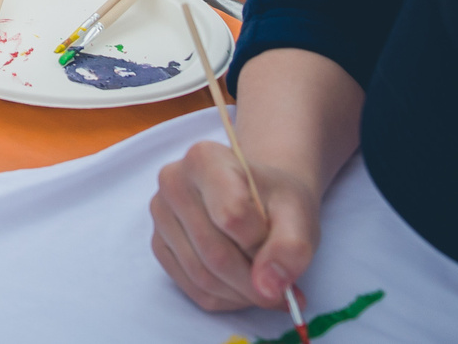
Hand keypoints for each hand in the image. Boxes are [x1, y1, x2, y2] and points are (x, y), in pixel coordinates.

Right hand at [150, 141, 321, 312]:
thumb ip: (291, 248)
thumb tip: (267, 288)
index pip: (232, 216)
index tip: (284, 246)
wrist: (258, 197)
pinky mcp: (158, 244)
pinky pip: (192, 288)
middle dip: (255, 282)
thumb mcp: (299, 214)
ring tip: (265, 286)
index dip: (264, 244)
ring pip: (202, 277)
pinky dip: (225, 299)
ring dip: (241, 295)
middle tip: (282, 289)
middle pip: (215, 254)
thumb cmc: (276, 200)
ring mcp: (160, 214)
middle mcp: (172, 181)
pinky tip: (243, 287)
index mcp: (205, 159)